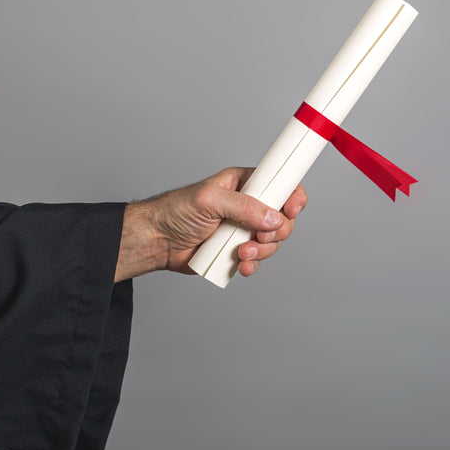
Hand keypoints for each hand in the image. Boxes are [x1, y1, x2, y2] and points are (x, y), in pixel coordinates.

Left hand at [116, 167, 307, 281]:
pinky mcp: (238, 250)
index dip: (292, 196)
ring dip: (262, 250)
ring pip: (272, 242)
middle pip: (282, 218)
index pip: (280, 184)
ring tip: (241, 253)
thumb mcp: (210, 200)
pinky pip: (257, 260)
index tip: (292, 209)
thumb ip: (244, 206)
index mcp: (244, 184)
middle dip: (276, 231)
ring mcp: (244, 229)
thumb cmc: (175, 211)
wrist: (157, 241)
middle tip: (259, 236)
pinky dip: (252, 265)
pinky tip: (240, 265)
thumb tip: (273, 217)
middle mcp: (249, 206)